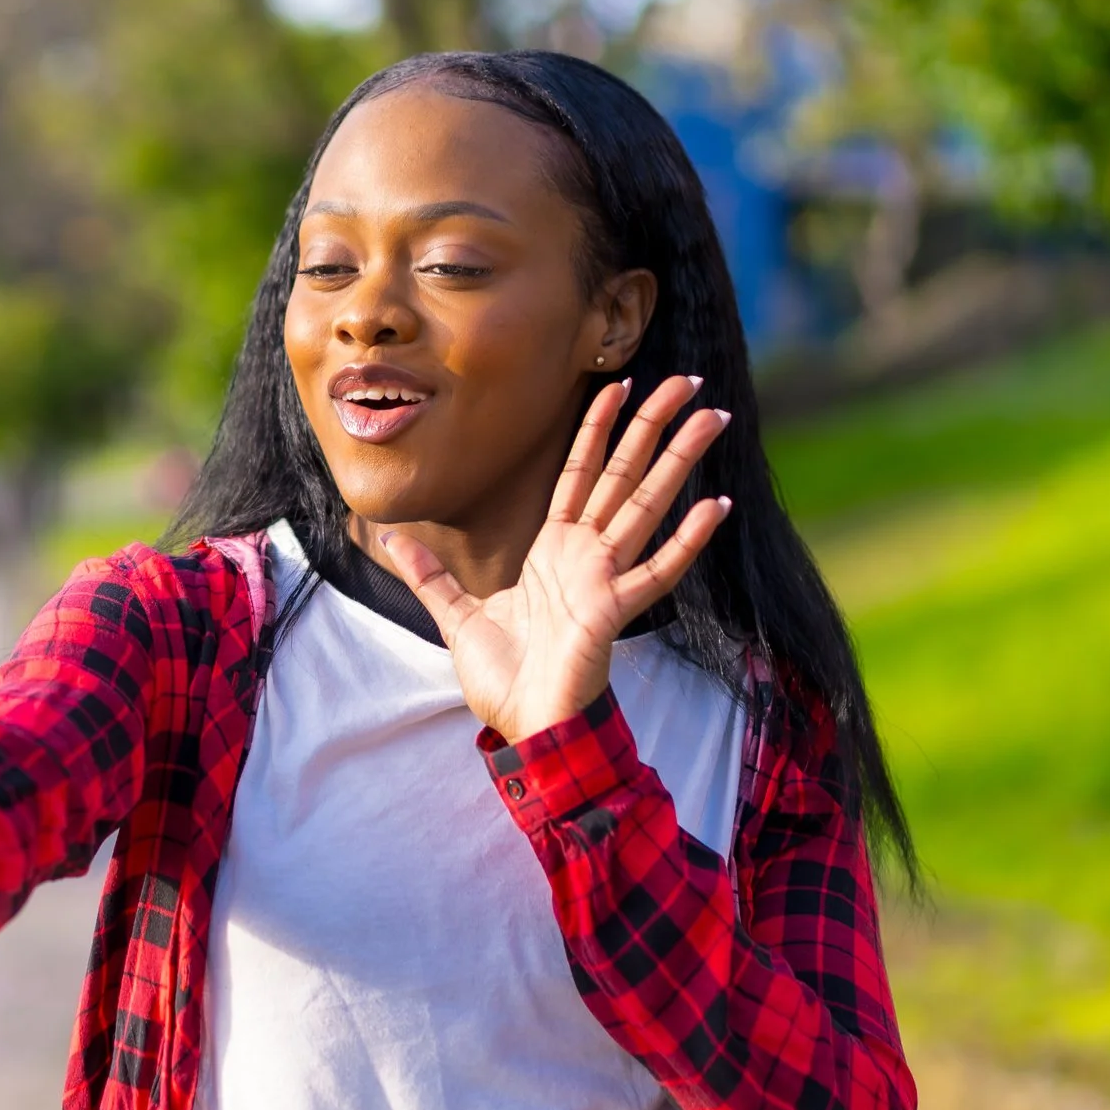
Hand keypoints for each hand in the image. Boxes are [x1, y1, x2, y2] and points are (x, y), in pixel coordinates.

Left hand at [380, 375, 732, 740]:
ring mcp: (604, 580)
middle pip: (624, 475)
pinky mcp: (613, 611)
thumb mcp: (456, 617)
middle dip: (653, 426)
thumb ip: (430, 576)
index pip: (580, 474)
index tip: (619, 384)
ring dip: (680, 461)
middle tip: (688, 380)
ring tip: (714, 417)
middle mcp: (585, 556)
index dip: (598, 428)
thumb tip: (393, 540)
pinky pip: (657, 570)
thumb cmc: (504, 680)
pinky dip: (687, 540)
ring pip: (647, 506)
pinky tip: (715, 504)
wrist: (524, 729)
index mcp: (553, 551)